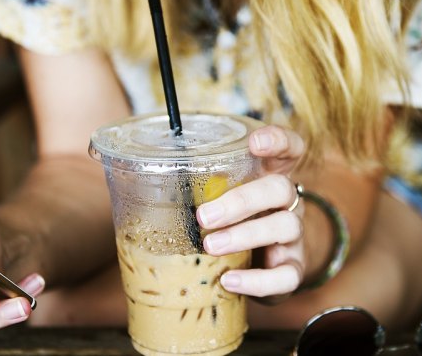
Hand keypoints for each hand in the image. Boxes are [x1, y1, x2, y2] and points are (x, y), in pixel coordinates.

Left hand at [196, 125, 305, 299]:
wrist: (264, 263)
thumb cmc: (233, 221)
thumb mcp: (220, 197)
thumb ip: (194, 185)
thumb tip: (127, 177)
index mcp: (270, 175)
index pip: (289, 148)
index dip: (277, 141)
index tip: (254, 142)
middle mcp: (287, 202)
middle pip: (280, 188)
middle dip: (242, 200)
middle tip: (204, 215)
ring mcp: (294, 236)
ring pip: (285, 227)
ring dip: (244, 235)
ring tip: (210, 246)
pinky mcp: (293, 268)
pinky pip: (286, 275)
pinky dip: (257, 280)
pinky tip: (229, 280)